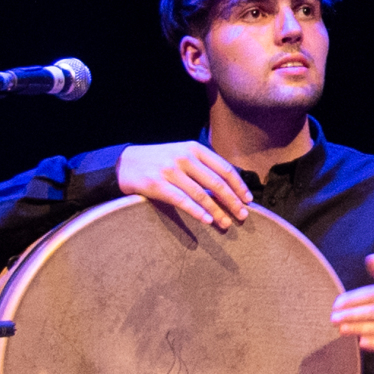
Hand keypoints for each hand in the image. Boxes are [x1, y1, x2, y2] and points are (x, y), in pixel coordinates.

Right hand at [117, 141, 250, 227]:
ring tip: (227, 224)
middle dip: (233, 202)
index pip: (225, 169)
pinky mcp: (157, 184)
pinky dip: (197, 212)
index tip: (249, 201)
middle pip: (217, 183)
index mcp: (194, 148)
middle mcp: (183, 157)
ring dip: (217, 211)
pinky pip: (182, 201)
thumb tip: (232, 187)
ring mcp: (169, 170)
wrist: (125, 162)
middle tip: (243, 216)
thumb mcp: (183, 154)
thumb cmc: (161, 161)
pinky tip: (207, 221)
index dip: (239, 186)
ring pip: (201, 195)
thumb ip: (204, 166)